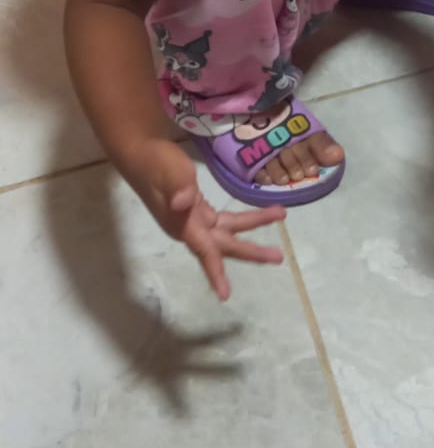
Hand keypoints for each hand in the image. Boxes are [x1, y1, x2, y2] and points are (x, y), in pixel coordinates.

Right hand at [124, 137, 285, 301]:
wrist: (139, 152)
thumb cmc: (153, 162)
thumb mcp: (168, 172)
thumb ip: (179, 188)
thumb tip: (183, 203)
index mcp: (184, 224)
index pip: (204, 251)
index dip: (215, 272)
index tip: (225, 295)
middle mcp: (190, 227)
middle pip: (225, 245)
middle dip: (251, 251)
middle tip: (278, 257)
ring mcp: (193, 219)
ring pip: (228, 229)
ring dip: (253, 225)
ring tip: (280, 215)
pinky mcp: (196, 209)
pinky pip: (223, 220)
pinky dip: (241, 220)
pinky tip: (256, 217)